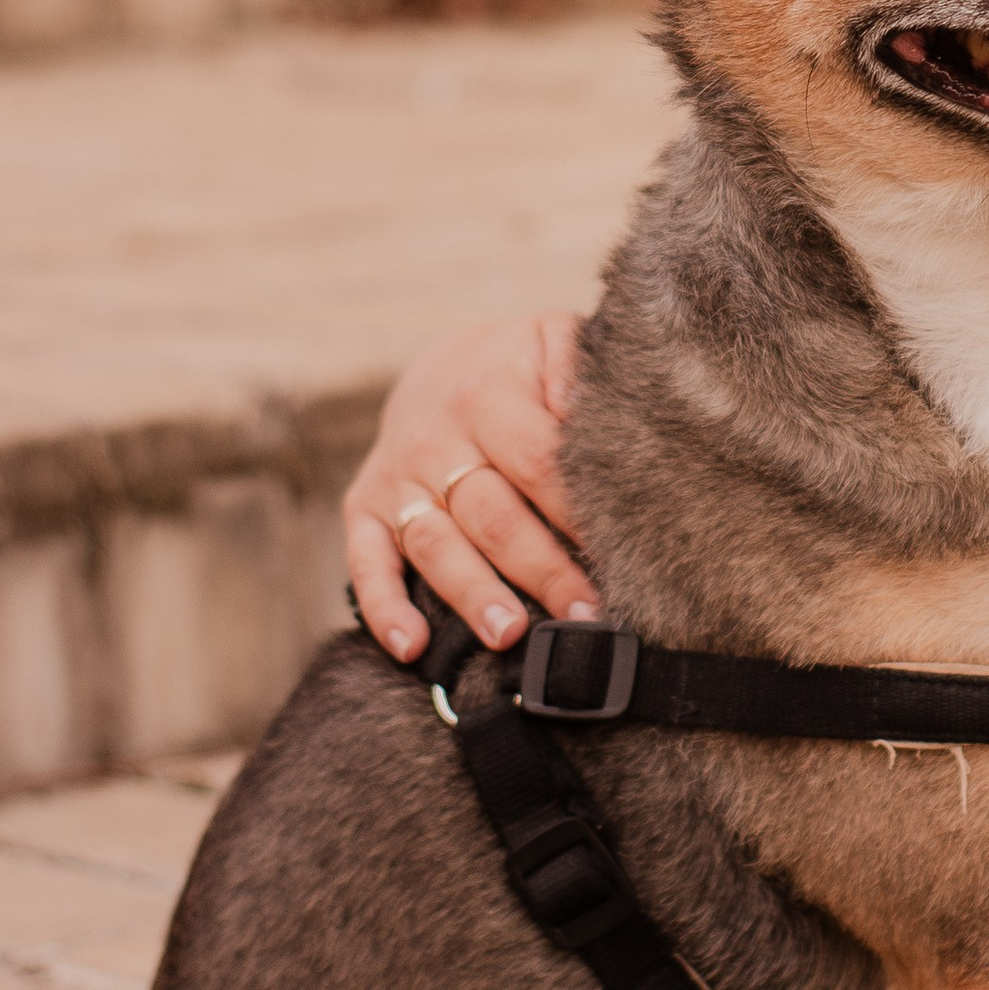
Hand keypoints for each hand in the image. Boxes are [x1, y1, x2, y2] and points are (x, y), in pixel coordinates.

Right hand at [342, 314, 593, 659]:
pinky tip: (411, 647)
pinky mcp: (366, 509)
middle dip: (543, 569)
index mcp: (485, 394)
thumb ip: (578, 371)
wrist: (439, 367)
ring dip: (473, 594)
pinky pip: (367, 562)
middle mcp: (433, 438)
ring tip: (510, 635)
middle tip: (585, 617)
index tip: (622, 556)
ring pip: (437, 545)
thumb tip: (605, 415)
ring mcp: (397, 478)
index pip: (538, 462)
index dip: (578, 512)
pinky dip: (384, 607)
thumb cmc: (518, 369)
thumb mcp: (550, 342)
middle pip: (493, 515)